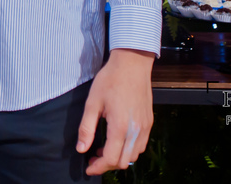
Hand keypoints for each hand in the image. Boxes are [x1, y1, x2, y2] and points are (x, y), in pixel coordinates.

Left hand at [76, 48, 153, 174]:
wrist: (132, 63)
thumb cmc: (110, 80)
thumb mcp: (92, 102)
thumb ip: (86, 128)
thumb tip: (81, 148)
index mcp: (120, 127)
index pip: (110, 158)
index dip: (98, 167)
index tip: (88, 167)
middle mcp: (136, 130)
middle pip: (123, 162)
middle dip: (107, 164)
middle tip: (93, 157)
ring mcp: (145, 127)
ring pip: (134, 156)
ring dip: (119, 158)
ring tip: (104, 148)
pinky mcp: (149, 122)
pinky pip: (141, 145)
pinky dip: (129, 150)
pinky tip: (118, 140)